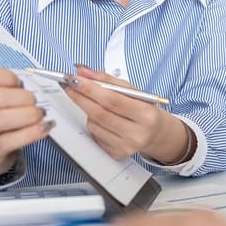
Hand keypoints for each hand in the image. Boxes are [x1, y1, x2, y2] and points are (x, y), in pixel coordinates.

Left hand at [64, 65, 189, 163]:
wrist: (156, 134)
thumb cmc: (144, 109)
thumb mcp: (132, 91)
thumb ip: (106, 79)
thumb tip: (82, 71)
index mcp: (146, 115)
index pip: (112, 100)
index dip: (91, 89)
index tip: (75, 79)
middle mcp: (137, 133)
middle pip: (100, 113)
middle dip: (81, 97)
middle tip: (69, 85)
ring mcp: (126, 147)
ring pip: (94, 124)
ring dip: (87, 110)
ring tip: (93, 102)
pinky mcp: (116, 154)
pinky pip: (95, 135)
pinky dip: (93, 123)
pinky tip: (101, 118)